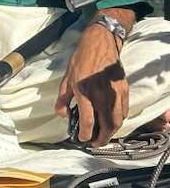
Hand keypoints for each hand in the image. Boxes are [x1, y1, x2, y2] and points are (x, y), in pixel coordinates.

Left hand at [55, 24, 127, 146]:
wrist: (100, 44)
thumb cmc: (81, 60)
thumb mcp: (66, 78)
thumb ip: (63, 98)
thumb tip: (62, 115)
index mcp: (84, 92)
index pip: (88, 120)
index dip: (85, 134)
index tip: (82, 139)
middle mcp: (101, 95)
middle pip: (106, 125)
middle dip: (101, 138)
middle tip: (95, 143)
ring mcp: (115, 93)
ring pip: (117, 121)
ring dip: (111, 132)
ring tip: (102, 135)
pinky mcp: (124, 90)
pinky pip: (123, 112)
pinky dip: (118, 121)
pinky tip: (110, 121)